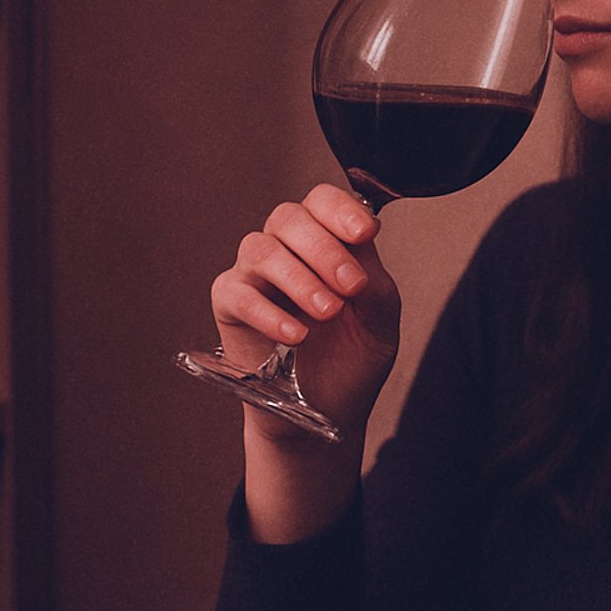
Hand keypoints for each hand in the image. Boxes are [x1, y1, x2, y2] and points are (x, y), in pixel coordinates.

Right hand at [211, 183, 400, 444]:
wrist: (329, 409)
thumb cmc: (353, 356)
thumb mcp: (380, 320)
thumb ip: (375, 283)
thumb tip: (359, 248)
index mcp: (325, 238)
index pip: (323, 201)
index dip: (341, 210)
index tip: (365, 233)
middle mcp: (285, 246)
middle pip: (289, 218)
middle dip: (324, 249)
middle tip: (352, 286)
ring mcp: (254, 273)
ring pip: (261, 249)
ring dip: (299, 279)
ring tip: (328, 313)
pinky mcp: (230, 305)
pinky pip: (238, 294)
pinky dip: (268, 313)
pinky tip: (296, 335)